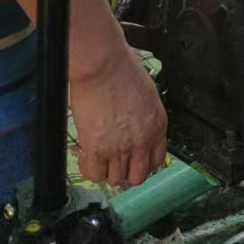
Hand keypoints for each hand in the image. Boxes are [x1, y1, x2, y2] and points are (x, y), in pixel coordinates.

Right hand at [69, 41, 166, 187]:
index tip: (135, 161)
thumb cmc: (121, 68)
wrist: (101, 65)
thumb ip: (144, 116)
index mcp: (157, 126)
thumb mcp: (146, 93)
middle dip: (126, 172)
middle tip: (115, 163)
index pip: (156, 161)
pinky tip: (85, 157)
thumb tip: (136, 124)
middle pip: (137, 176)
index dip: (143, 163)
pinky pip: (95, 174)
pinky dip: (89, 169)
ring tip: (99, 157)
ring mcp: (119, 148)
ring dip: (107, 170)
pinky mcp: (97, 149)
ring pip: (115, 179)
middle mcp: (141, 141)